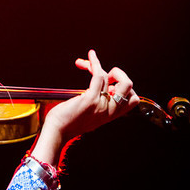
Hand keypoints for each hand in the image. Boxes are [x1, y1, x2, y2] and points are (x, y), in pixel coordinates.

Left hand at [31, 49, 139, 164]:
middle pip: (129, 87)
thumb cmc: (68, 123)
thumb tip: (103, 88)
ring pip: (109, 77)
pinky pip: (98, 76)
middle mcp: (109, 110)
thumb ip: (100, 105)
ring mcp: (100, 104)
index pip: (132, 100)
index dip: (124, 88)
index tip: (110, 85)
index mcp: (111, 115)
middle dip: (120, 75)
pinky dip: (94, 63)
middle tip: (105, 74)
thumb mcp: (91, 116)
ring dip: (97, 65)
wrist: (57, 132)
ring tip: (87, 61)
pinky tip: (88, 57)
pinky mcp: (90, 99)